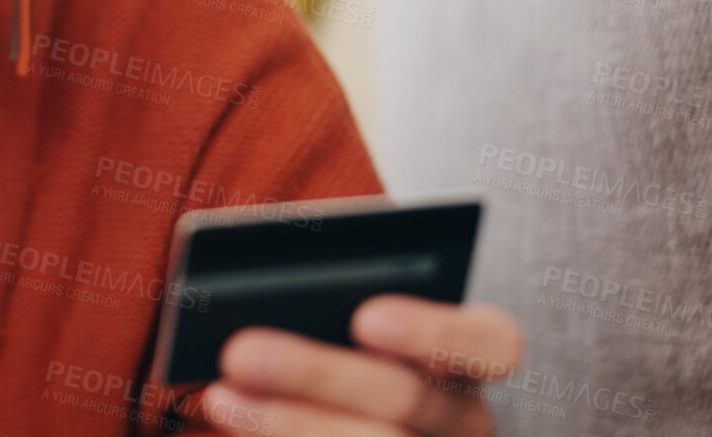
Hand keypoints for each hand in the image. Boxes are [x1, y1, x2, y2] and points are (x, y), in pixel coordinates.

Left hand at [196, 294, 524, 435]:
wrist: (343, 403)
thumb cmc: (340, 343)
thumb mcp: (348, 318)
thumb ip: (334, 297)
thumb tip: (272, 289)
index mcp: (468, 359)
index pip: (491, 343)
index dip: (433, 330)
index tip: (365, 318)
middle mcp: (463, 419)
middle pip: (406, 397)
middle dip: (317, 372)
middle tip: (239, 351)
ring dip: (288, 421)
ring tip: (220, 395)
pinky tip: (231, 420)